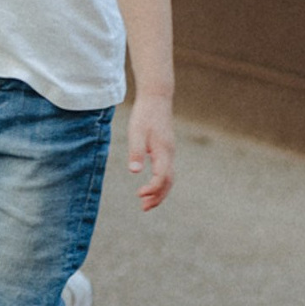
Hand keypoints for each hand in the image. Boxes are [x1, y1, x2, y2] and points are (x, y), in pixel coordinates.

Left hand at [127, 92, 174, 209]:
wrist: (157, 98)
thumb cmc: (145, 114)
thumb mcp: (136, 132)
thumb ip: (136, 152)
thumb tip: (135, 172)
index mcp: (163, 151)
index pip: (162, 178)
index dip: (152, 189)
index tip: (138, 194)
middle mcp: (169, 154)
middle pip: (168, 182)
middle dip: (157, 197)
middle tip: (144, 208)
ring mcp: (170, 152)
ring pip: (169, 178)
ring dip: (159, 192)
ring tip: (145, 202)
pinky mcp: (166, 149)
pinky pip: (167, 171)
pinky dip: (160, 183)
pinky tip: (150, 186)